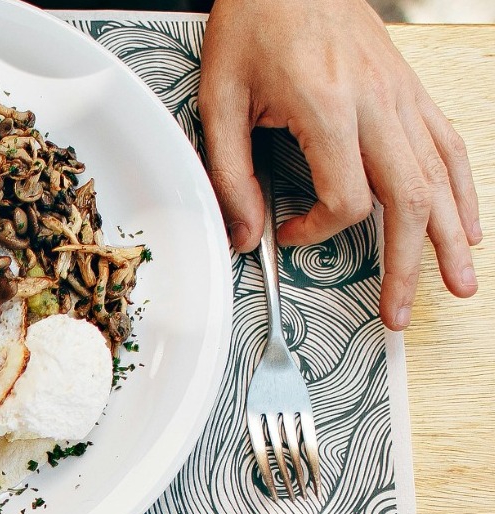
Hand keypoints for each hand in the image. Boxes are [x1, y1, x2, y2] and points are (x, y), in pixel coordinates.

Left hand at [199, 0, 480, 330]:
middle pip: (409, 199)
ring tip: (460, 284)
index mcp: (328, 108)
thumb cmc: (255, 22)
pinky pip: (448, 145)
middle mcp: (376, 103)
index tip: (287, 235)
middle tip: (398, 313)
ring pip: (440, 177)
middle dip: (408, 265)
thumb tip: (243, 234)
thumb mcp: (219, 100)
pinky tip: (464, 224)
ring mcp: (401, 95)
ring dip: (449, 237)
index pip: (345, 198)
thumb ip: (230, 173)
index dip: (317, 231)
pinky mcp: (408, 89)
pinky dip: (462, 189)